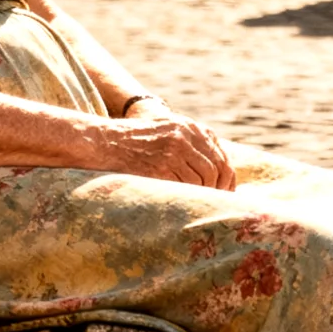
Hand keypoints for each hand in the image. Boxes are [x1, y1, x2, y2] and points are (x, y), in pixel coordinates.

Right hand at [94, 113, 237, 190]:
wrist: (105, 142)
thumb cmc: (134, 141)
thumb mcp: (167, 130)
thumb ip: (190, 142)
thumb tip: (215, 169)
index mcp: (189, 127)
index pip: (220, 155)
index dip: (226, 176)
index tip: (226, 191)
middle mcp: (185, 136)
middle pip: (216, 168)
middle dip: (220, 188)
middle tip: (218, 203)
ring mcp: (174, 151)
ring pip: (203, 179)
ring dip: (203, 194)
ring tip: (199, 204)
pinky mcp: (162, 166)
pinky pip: (185, 186)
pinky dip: (188, 196)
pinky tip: (183, 202)